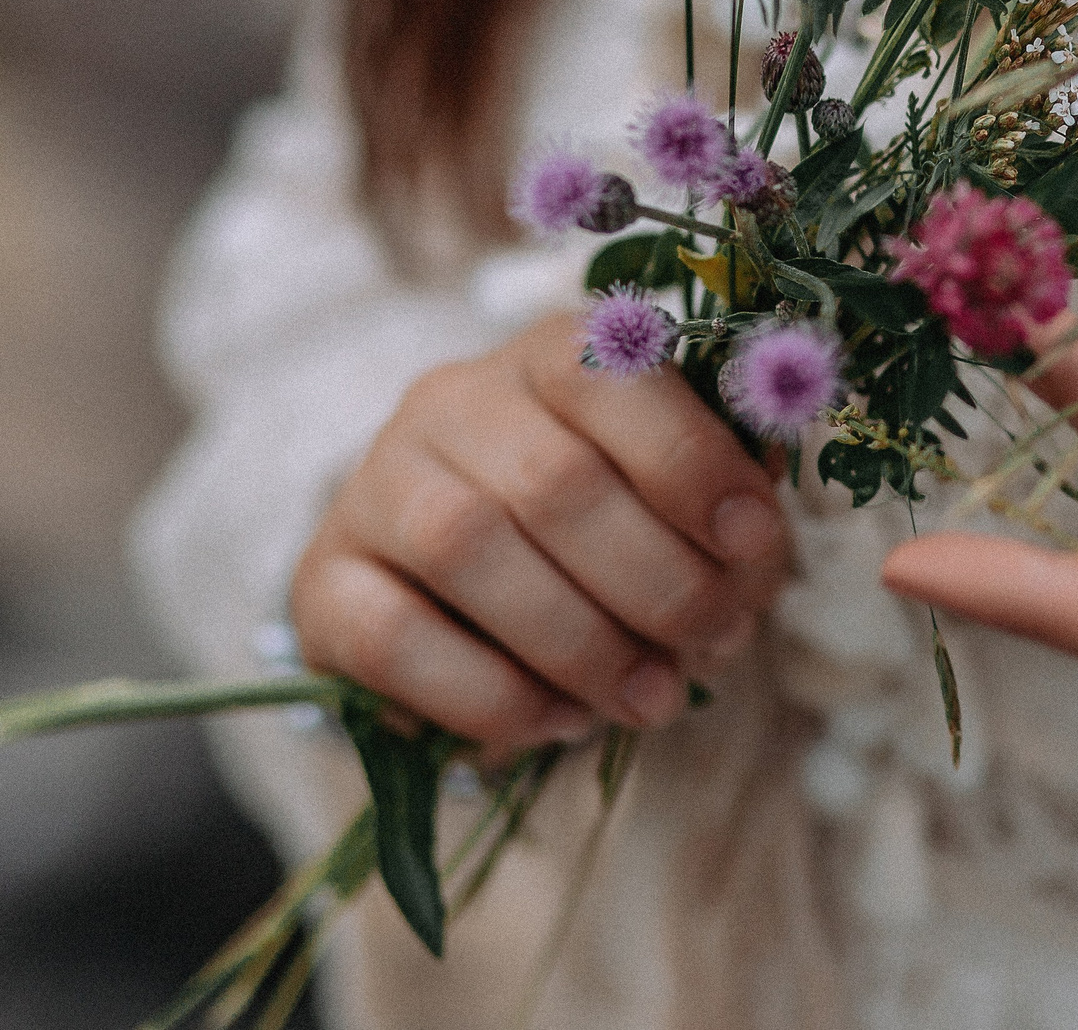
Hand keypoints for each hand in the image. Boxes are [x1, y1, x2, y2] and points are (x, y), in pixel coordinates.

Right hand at [294, 312, 791, 750]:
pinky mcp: (325, 582)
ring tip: (649, 697)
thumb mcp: (674, 496)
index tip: (752, 544)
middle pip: (551, 479)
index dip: (691, 463)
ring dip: (579, 643)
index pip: (612, 375)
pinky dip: (491, 694)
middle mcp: (452, 402)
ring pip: (466, 547)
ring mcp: (375, 486)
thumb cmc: (602, 525)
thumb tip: (749, 552)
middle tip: (713, 643)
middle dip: (655, 580)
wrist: (455, 581)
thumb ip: (722, 507)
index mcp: (551, 357)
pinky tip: (558, 720)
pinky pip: (393, 637)